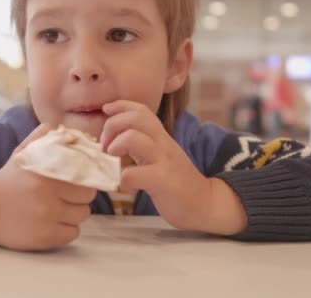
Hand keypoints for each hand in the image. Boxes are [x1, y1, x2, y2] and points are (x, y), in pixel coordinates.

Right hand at [0, 124, 96, 250]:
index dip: (84, 178)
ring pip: (82, 216)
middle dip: (80, 196)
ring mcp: (46, 219)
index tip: (77, 180)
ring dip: (73, 213)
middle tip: (66, 195)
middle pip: (87, 198)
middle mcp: (46, 195)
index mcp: (44, 172)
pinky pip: (73, 234)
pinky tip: (52, 223)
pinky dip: (66, 229)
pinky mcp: (44, 238)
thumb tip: (70, 133)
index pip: (85, 176)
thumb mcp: (23, 152)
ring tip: (58, 208)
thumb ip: (45, 137)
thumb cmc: (10, 180)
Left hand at [100, 100, 246, 234]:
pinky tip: (127, 187)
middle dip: (112, 125)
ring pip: (133, 138)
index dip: (121, 105)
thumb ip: (143, 146)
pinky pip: (135, 174)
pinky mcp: (163, 181)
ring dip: (115, 146)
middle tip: (105, 145)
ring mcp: (164, 161)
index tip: (106, 109)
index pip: (142, 111)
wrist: (205, 204)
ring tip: (113, 160)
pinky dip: (123, 180)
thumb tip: (115, 140)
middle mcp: (163, 144)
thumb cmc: (176, 181)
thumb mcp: (161, 156)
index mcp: (161, 137)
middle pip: (135, 118)